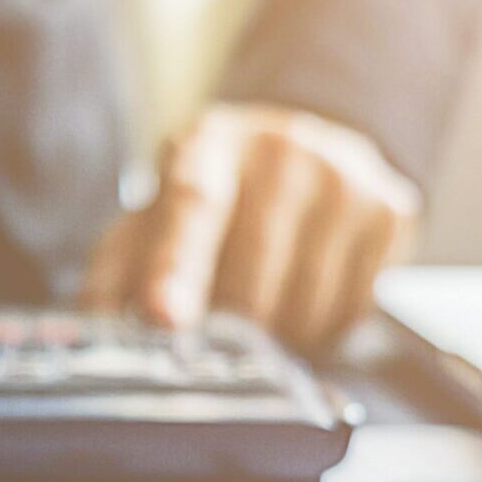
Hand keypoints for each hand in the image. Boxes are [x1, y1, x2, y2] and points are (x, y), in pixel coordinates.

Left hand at [80, 103, 418, 349]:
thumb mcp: (154, 216)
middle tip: (216, 330)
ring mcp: (344, 178)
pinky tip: (307, 293)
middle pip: (251, 280)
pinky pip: (353, 311)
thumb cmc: (216, 196)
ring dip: (278, 338)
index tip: (164, 317)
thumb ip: (117, 271)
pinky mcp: (391, 209)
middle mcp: (281, 152)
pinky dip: (323, 328)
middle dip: (227, 330)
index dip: (175, 268)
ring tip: (265, 304)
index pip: (190, 206)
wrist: (306, 143)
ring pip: (306, 308)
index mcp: (206, 146)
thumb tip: (90, 332)